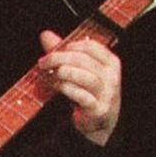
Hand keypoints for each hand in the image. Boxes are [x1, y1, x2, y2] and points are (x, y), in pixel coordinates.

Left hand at [39, 29, 121, 145]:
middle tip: (43, 63)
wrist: (98, 121)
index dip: (68, 46)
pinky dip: (66, 89)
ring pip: (83, 76)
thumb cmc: (87, 92)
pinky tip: (57, 87)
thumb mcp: (78, 70)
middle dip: (59, 59)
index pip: (90, 46)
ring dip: (61, 74)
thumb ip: (63, 53)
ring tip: (50, 76)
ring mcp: (107, 93)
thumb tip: (45, 34)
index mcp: (110, 62)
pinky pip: (80, 95)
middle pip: (83, 60)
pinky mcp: (98, 108)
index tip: (52, 52)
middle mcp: (111, 75)